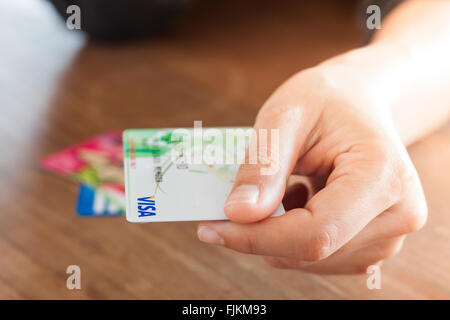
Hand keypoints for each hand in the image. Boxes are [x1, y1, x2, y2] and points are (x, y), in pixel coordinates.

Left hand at [196, 61, 427, 273]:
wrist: (359, 102)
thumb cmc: (326, 100)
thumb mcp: (286, 116)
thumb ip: (263, 165)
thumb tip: (238, 214)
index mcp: (383, 177)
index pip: (314, 234)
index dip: (256, 237)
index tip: (210, 227)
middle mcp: (398, 214)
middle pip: (311, 251)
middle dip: (259, 235)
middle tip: (228, 205)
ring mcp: (389, 235)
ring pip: (311, 260)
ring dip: (276, 233)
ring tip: (279, 188)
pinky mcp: (373, 243)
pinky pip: (318, 257)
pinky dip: (291, 235)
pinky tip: (295, 200)